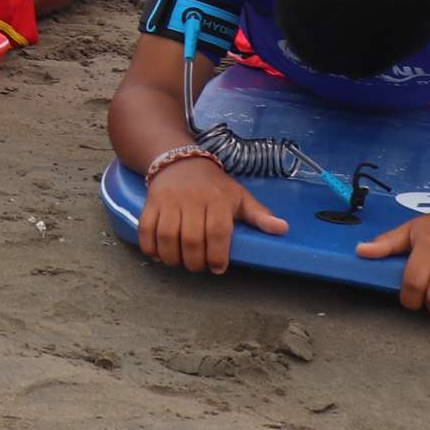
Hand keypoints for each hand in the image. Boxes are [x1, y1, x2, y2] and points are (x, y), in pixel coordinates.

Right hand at [137, 156, 288, 273]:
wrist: (179, 161)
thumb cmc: (214, 185)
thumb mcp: (240, 196)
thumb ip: (260, 215)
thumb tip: (283, 229)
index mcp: (218, 200)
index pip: (217, 232)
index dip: (218, 255)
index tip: (219, 268)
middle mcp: (192, 199)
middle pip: (192, 239)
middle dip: (195, 262)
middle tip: (199, 267)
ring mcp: (169, 201)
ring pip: (167, 237)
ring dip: (173, 257)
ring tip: (180, 263)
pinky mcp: (151, 203)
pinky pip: (146, 229)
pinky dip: (149, 246)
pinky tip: (159, 255)